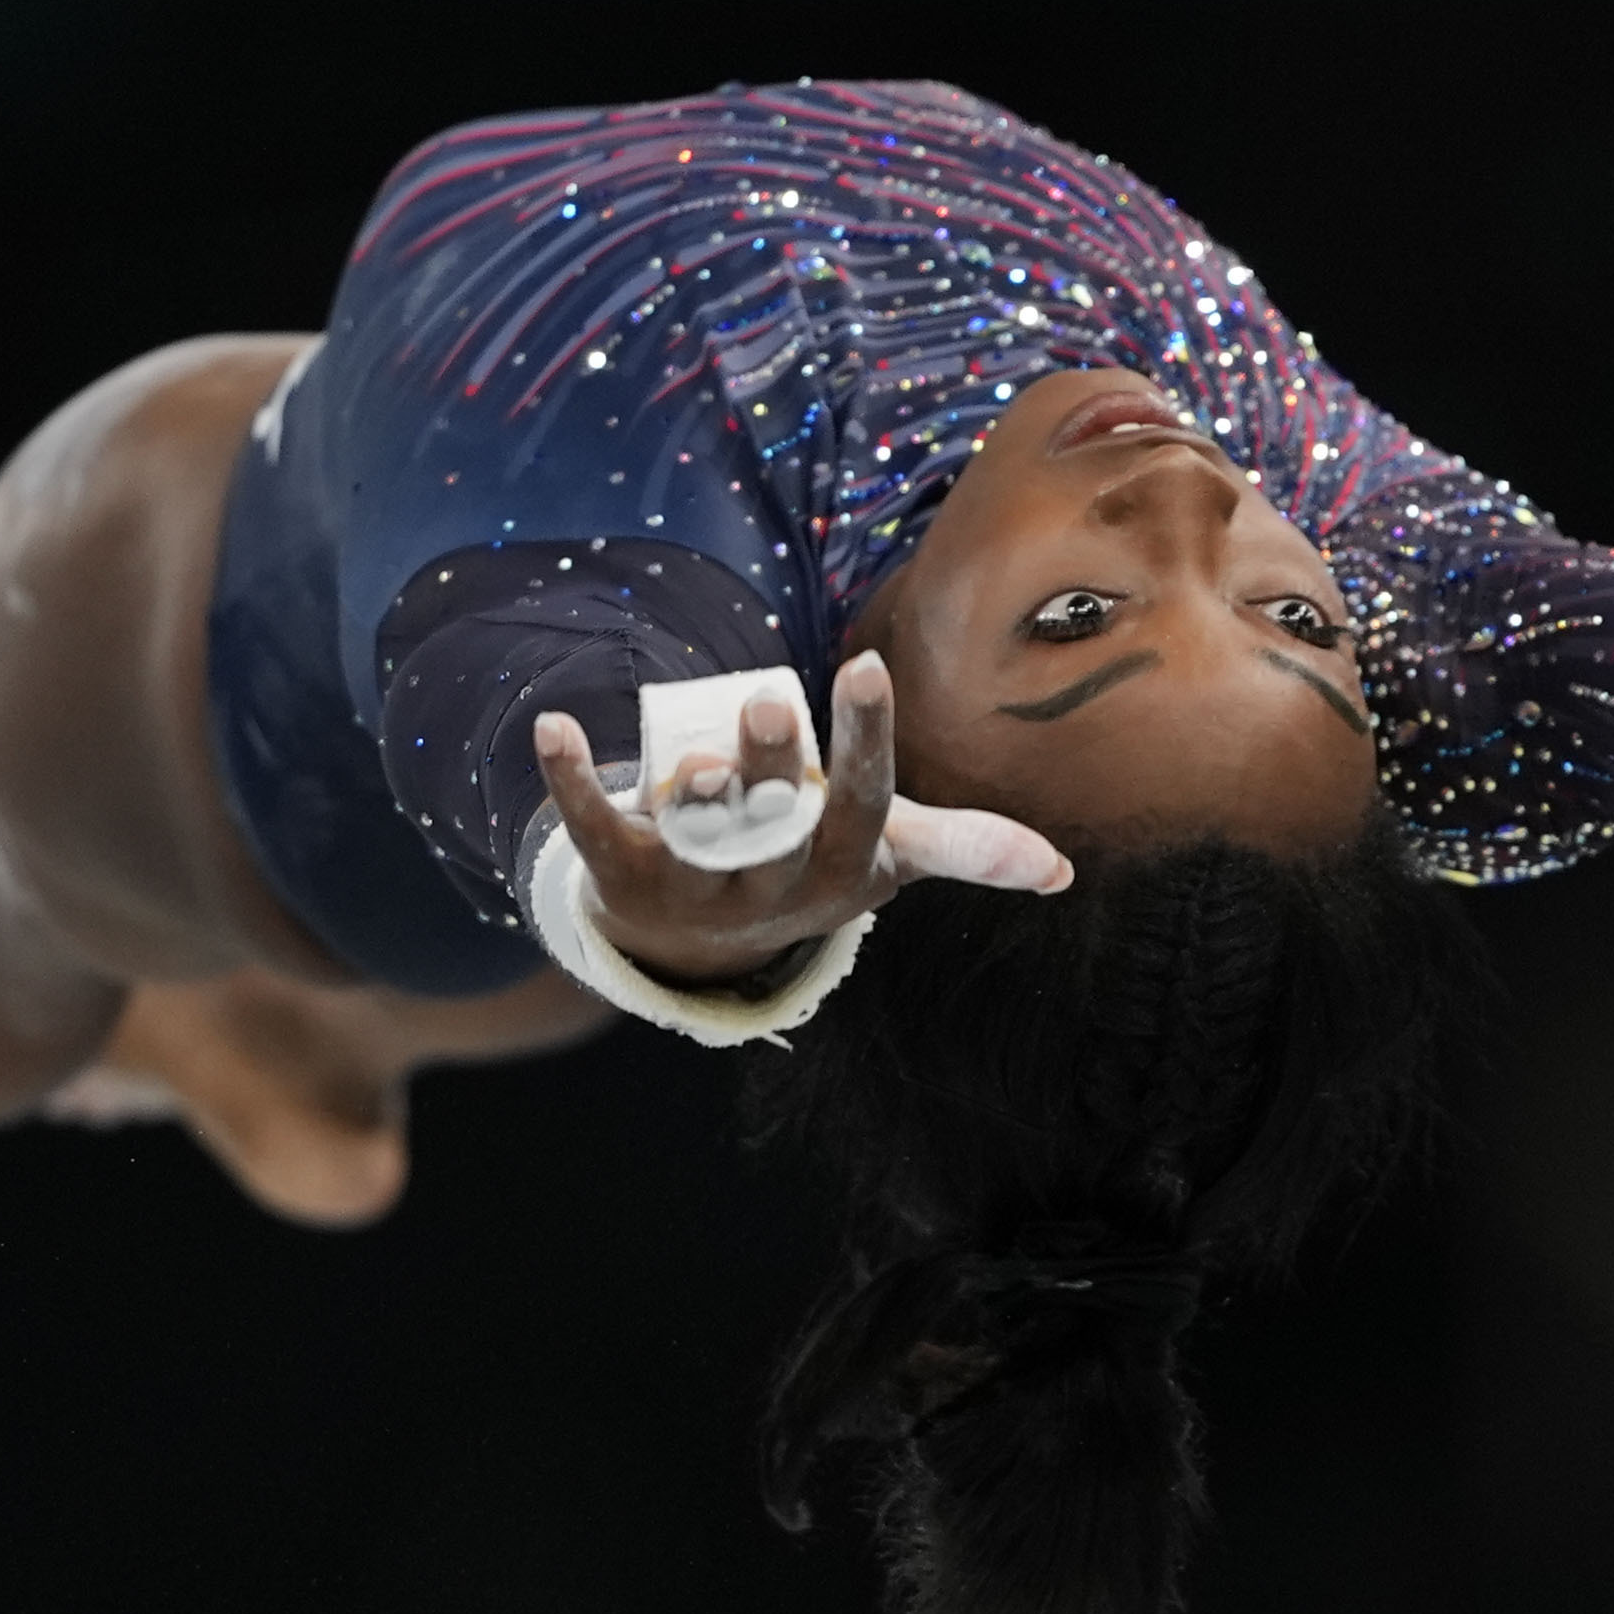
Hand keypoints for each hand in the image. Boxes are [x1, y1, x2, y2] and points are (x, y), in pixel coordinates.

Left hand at [531, 649, 1071, 987]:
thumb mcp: (887, 860)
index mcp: (838, 870)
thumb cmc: (811, 869)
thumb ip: (966, 850)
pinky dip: (570, 780)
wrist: (700, 944)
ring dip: (691, 795)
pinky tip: (552, 728)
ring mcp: (693, 887)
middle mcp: (767, 887)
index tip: (868, 669)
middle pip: (772, 823)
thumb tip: (1061, 871)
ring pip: (695, 837)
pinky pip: (595, 830)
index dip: (864, 743)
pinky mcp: (624, 877)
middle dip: (773, 769)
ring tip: (690, 755)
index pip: (860, 804)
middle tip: (771, 706)